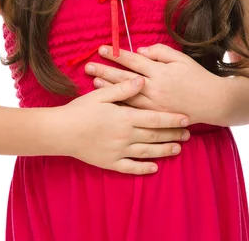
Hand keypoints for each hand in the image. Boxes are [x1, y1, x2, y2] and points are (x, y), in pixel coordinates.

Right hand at [59, 76, 189, 175]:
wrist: (61, 132)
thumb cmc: (80, 110)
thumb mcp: (100, 95)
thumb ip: (123, 89)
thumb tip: (142, 80)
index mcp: (124, 117)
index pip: (154, 118)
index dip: (171, 119)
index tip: (186, 119)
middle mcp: (125, 136)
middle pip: (154, 135)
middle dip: (172, 134)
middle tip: (188, 134)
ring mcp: (119, 151)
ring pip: (147, 151)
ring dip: (164, 150)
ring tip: (178, 149)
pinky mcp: (110, 163)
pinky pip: (131, 167)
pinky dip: (144, 168)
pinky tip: (155, 168)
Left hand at [84, 43, 225, 125]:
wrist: (213, 101)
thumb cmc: (197, 76)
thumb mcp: (180, 58)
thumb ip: (159, 52)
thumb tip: (139, 51)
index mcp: (160, 71)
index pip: (133, 61)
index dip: (116, 55)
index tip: (101, 49)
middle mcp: (155, 88)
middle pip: (124, 78)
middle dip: (105, 71)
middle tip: (89, 66)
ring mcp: (154, 104)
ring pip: (126, 95)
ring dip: (109, 89)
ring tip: (93, 82)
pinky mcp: (157, 116)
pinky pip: (135, 111)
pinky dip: (122, 105)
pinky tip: (111, 102)